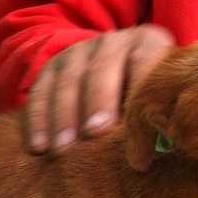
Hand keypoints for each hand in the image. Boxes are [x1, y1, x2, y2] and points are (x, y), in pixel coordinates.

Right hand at [25, 25, 174, 153]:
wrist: (115, 86)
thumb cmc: (145, 108)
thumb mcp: (158, 107)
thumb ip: (158, 122)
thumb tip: (156, 155)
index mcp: (148, 43)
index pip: (145, 64)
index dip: (141, 103)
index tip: (138, 148)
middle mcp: (112, 42)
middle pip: (102, 68)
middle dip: (98, 101)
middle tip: (95, 133)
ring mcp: (78, 52)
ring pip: (68, 81)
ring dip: (64, 117)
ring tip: (63, 150)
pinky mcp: (51, 68)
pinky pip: (40, 92)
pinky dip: (38, 120)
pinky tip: (38, 147)